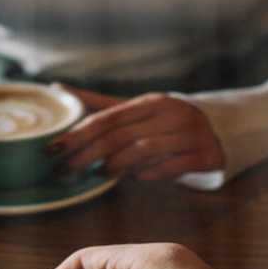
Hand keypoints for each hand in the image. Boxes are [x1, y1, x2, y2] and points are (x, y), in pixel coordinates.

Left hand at [47, 85, 223, 180]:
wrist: (216, 131)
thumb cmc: (163, 122)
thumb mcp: (135, 110)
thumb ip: (97, 103)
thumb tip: (58, 89)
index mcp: (150, 102)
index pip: (106, 118)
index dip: (76, 134)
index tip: (51, 148)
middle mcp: (169, 114)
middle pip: (119, 136)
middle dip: (87, 155)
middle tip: (64, 170)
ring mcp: (188, 134)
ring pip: (143, 151)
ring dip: (116, 165)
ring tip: (98, 175)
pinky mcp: (202, 155)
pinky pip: (170, 167)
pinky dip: (148, 174)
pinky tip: (134, 179)